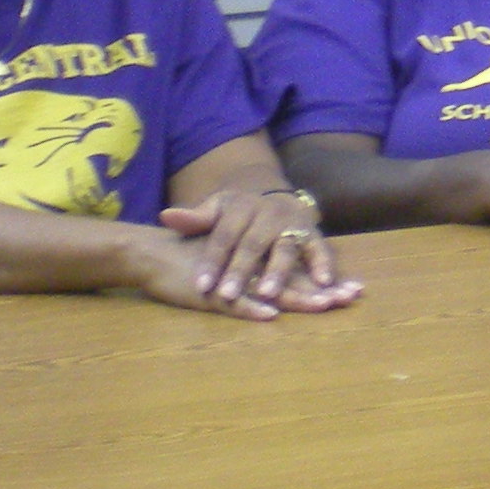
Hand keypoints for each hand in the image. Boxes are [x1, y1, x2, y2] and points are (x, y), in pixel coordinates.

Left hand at [157, 186, 359, 312]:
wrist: (274, 194)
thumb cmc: (238, 212)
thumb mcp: (216, 210)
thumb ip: (195, 218)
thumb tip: (166, 216)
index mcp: (240, 207)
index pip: (223, 235)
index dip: (212, 260)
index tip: (201, 285)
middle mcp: (268, 212)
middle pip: (252, 244)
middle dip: (240, 270)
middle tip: (227, 294)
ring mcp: (292, 222)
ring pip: (285, 247)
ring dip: (278, 271)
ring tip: (268, 293)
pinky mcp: (313, 232)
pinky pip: (319, 248)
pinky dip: (323, 264)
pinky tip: (323, 283)